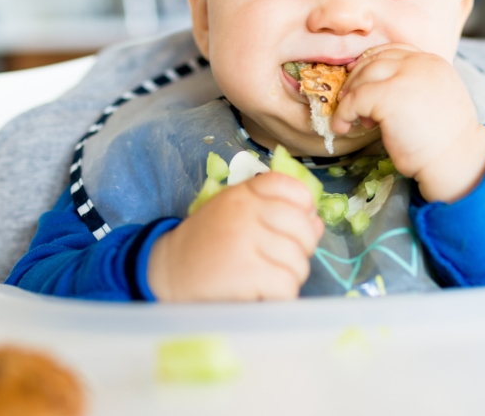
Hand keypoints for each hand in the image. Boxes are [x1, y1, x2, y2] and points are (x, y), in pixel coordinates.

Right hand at [147, 172, 323, 301]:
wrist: (168, 271)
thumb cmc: (208, 242)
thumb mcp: (236, 212)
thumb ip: (274, 210)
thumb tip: (317, 222)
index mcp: (245, 193)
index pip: (293, 188)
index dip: (304, 209)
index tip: (292, 226)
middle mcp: (247, 212)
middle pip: (304, 229)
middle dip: (301, 250)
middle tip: (279, 260)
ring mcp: (247, 241)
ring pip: (299, 262)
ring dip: (288, 277)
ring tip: (265, 278)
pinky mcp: (246, 272)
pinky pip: (287, 285)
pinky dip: (280, 296)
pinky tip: (262, 293)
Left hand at [332, 44, 484, 202]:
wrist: (455, 160)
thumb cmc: (444, 139)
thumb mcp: (434, 99)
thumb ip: (413, 86)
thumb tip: (377, 88)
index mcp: (433, 62)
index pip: (394, 50)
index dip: (371, 62)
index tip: (359, 77)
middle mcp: (420, 63)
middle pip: (375, 60)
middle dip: (357, 79)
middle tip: (349, 100)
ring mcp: (404, 77)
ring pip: (363, 76)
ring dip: (350, 96)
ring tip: (350, 118)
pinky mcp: (388, 96)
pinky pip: (355, 99)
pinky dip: (343, 112)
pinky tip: (342, 126)